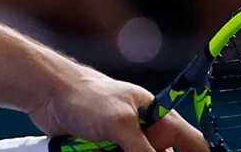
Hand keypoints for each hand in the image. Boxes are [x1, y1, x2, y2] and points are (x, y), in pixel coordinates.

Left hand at [31, 64, 208, 151]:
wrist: (48, 95)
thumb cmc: (86, 96)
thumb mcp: (121, 124)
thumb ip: (143, 150)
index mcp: (159, 117)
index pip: (192, 143)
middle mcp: (145, 133)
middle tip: (125, 151)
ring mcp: (125, 144)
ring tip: (103, 147)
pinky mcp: (107, 151)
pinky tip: (97, 150)